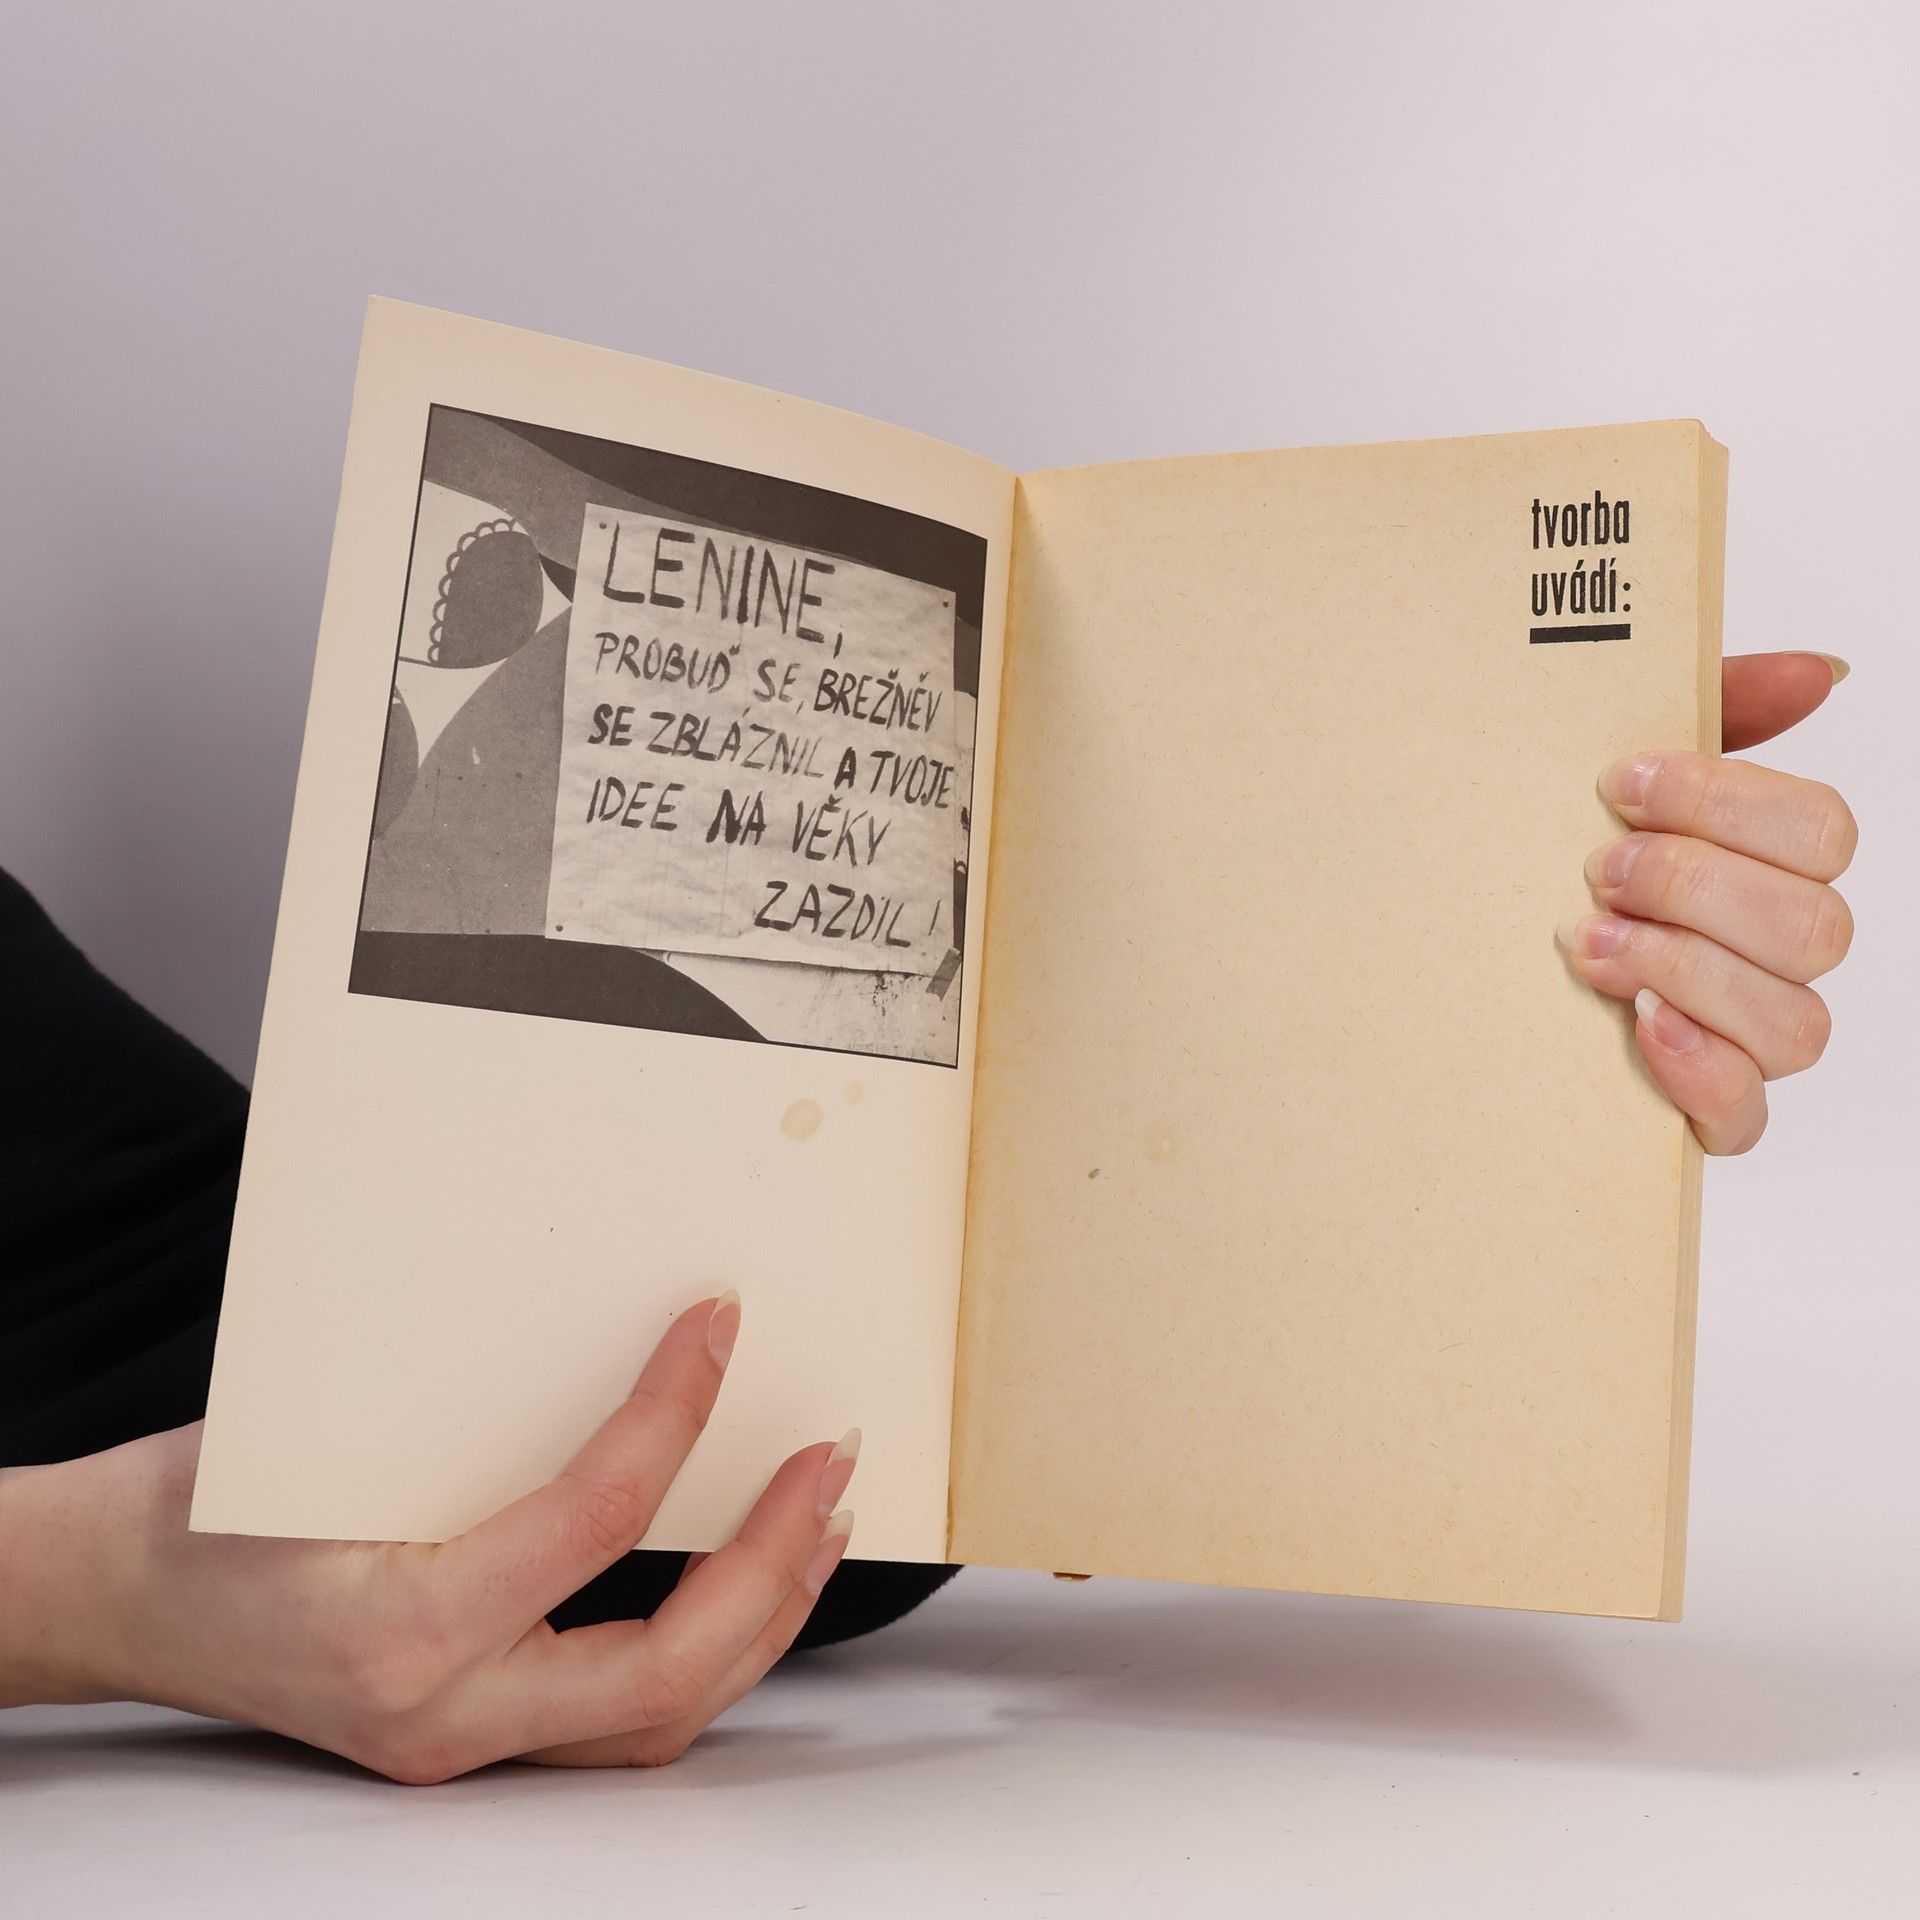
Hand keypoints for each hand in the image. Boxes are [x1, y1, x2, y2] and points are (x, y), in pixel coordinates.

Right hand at [0, 1294, 860, 1780]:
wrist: (120, 1596)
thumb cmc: (202, 1505)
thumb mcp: (323, 1434)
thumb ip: (469, 1411)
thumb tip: (608, 1318)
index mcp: (400, 1629)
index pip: (590, 1521)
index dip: (673, 1413)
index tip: (719, 1325)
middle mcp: (445, 1712)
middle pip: (665, 1673)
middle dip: (770, 1563)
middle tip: (828, 1463)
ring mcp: (464, 1739)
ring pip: (660, 1717)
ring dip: (760, 1617)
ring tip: (819, 1521)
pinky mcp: (475, 1732)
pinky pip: (622, 1716)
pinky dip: (704, 1647)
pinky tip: (742, 1579)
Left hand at [1557, 651, 1856, 1153]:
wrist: (1433, 962)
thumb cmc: (1541, 856)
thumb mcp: (1604, 771)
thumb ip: (1710, 710)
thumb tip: (1820, 670)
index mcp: (1765, 866)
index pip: (1820, 831)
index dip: (1725, 803)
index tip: (1614, 785)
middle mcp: (1773, 956)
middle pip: (1816, 926)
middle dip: (1696, 887)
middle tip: (1596, 871)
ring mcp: (1745, 1040)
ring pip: (1797, 1023)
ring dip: (1686, 971)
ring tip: (1585, 946)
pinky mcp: (1702, 1112)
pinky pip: (1746, 1115)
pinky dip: (1699, 1069)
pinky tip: (1638, 1025)